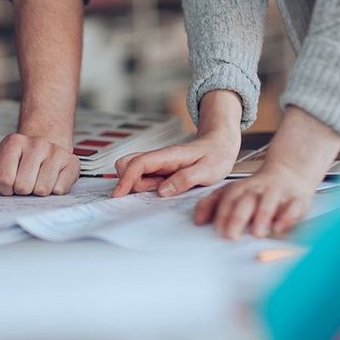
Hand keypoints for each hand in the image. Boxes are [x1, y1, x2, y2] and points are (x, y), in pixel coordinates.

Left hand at [0, 134, 79, 196]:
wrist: (42, 147)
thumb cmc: (14, 160)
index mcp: (13, 142)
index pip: (4, 179)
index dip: (4, 188)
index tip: (8, 181)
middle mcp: (36, 143)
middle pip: (23, 187)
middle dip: (20, 191)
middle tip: (23, 181)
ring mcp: (56, 151)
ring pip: (42, 190)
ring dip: (36, 192)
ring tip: (36, 180)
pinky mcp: (73, 162)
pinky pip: (59, 190)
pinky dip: (53, 192)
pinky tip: (50, 180)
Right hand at [112, 130, 239, 197]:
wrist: (220, 144)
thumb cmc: (216, 156)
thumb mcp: (208, 171)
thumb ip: (185, 180)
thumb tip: (163, 190)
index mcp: (168, 155)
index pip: (138, 164)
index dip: (126, 179)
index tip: (119, 194)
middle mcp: (158, 157)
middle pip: (126, 165)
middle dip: (131, 182)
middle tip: (153, 191)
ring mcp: (156, 162)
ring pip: (131, 171)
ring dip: (138, 185)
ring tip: (162, 189)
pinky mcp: (157, 169)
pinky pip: (141, 176)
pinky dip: (144, 185)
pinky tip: (162, 188)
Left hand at [195, 162, 315, 238]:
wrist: (287, 173)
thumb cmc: (253, 189)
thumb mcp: (229, 192)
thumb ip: (210, 205)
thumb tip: (197, 221)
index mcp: (239, 189)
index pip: (227, 200)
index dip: (221, 214)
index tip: (217, 230)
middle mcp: (257, 190)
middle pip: (246, 202)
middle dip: (237, 218)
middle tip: (231, 235)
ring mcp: (277, 194)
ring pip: (268, 204)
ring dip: (262, 218)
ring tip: (257, 233)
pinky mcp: (297, 200)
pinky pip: (293, 208)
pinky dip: (286, 218)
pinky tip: (279, 228)